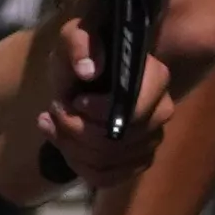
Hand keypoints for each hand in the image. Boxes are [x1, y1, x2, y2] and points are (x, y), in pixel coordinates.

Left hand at [48, 0, 178, 174]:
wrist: (80, 78)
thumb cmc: (82, 53)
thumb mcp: (73, 36)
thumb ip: (80, 44)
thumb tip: (90, 70)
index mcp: (155, 77)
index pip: (138, 109)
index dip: (101, 112)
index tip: (76, 99)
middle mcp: (162, 110)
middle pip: (119, 140)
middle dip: (76, 129)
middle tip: (55, 110)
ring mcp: (151, 139)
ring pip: (108, 161)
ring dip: (70, 146)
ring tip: (53, 122)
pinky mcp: (137, 161)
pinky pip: (106, 178)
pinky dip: (77, 165)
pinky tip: (62, 143)